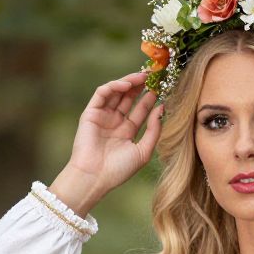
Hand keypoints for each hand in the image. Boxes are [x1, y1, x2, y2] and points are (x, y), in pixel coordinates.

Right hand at [66, 70, 164, 196]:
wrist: (95, 177)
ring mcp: (102, 116)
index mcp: (127, 132)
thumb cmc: (119, 170)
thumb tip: (161, 108)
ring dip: (130, 82)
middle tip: (154, 75)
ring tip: (143, 76)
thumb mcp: (143, 151)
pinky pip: (102, 93)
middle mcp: (114, 122)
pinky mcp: (91, 113)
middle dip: (141, 86)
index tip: (162, 88)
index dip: (150, 98)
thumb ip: (153, 130)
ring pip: (116, 92)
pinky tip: (127, 84)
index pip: (140, 110)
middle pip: (129, 98)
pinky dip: (114, 86)